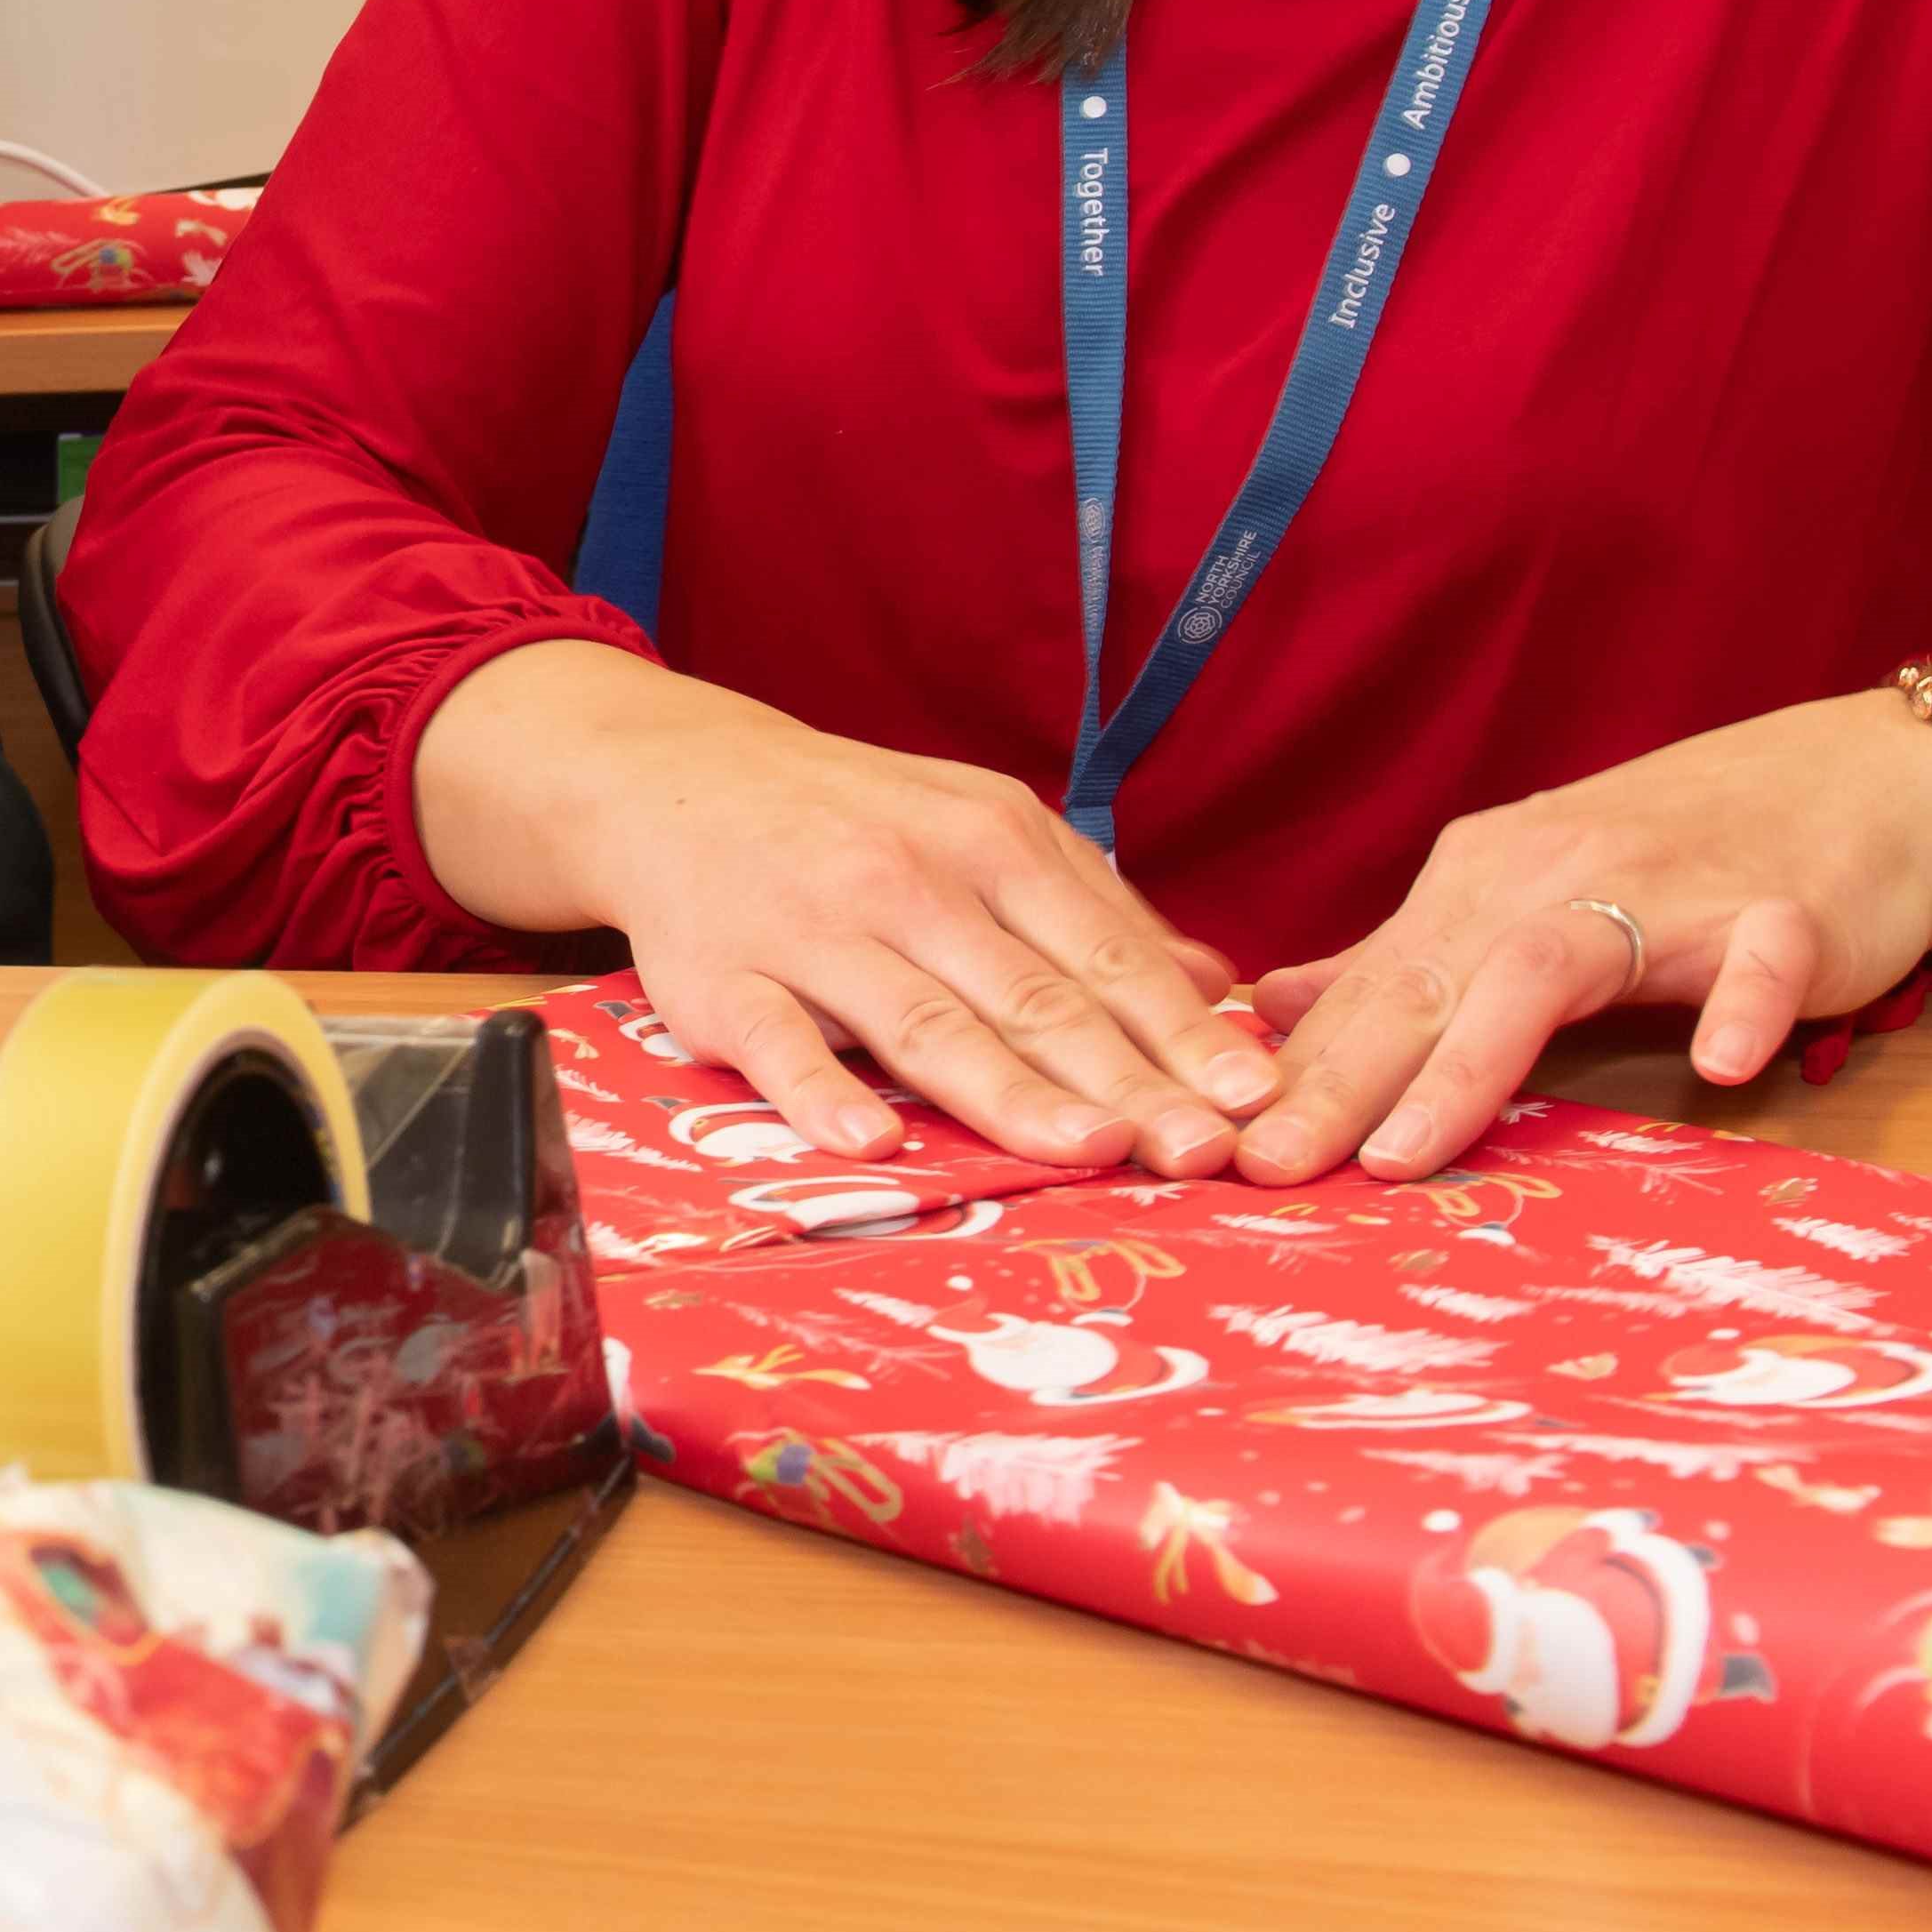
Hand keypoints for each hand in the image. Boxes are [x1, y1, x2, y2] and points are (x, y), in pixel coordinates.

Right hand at [413, 642, 1276, 1173]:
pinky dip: (821, 1092)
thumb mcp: (980, 830)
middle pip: (1034, 998)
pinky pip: (778, 1044)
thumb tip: (1219, 985)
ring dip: (1011, 1092)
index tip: (1255, 1102)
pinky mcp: (723, 981)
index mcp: (989, 842)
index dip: (1181, 1033)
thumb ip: (1093, 910)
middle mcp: (909, 881)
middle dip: (1128, 1079)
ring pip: (925, 1023)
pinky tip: (872, 1143)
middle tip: (1205, 1152)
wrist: (677, 778)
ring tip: (1090, 1149)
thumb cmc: (855, 823)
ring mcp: (812, 932)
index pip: (1104, 953)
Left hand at [1234, 689, 1931, 1181]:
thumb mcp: (1526, 898)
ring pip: (1547, 970)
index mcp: (1485, 880)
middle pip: (1427, 983)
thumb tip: (1267, 1008)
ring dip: (1471, 1062)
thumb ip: (1408, 963)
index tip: (1206, 1147)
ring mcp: (1673, 892)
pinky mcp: (1788, 911)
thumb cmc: (1688, 858)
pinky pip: (1756, 960)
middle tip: (1261, 1170)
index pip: (1370, 988)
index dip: (1289, 1071)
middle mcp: (1556, 875)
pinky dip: (1738, 1007)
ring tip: (1406, 1153)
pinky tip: (1722, 1069)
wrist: (1869, 781)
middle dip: (1336, 1082)